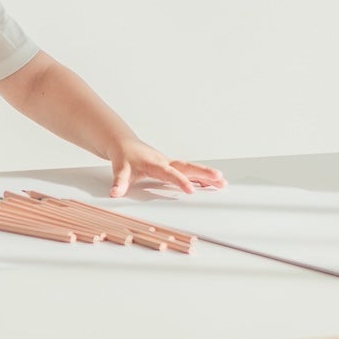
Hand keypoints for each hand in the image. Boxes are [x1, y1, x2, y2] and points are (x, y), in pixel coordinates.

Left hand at [108, 141, 225, 197]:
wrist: (125, 144)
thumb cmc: (124, 156)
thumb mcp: (119, 169)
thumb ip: (119, 182)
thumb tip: (115, 193)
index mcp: (154, 163)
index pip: (169, 173)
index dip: (179, 181)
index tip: (190, 190)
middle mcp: (165, 162)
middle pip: (187, 167)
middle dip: (203, 174)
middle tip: (218, 179)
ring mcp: (170, 164)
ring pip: (191, 168)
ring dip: (207, 175)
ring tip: (223, 182)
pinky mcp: (172, 167)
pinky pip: (189, 171)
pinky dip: (201, 177)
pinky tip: (213, 183)